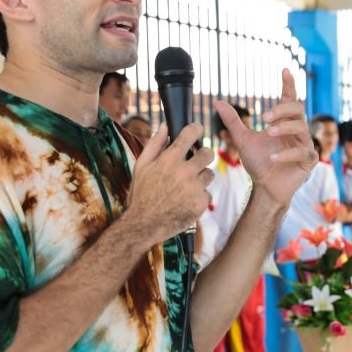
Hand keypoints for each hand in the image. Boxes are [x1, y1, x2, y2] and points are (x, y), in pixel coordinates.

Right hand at [127, 123, 214, 242]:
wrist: (144, 224)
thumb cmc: (141, 194)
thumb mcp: (141, 166)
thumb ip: (154, 145)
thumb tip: (165, 126)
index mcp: (169, 159)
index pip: (190, 134)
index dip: (196, 129)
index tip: (198, 130)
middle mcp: (184, 171)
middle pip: (208, 153)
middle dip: (203, 156)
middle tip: (195, 163)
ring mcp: (195, 187)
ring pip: (210, 174)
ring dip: (201, 178)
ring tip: (185, 187)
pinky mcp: (201, 203)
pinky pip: (208, 193)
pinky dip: (199, 197)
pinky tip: (186, 201)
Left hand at [215, 69, 316, 209]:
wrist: (264, 187)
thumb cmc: (258, 162)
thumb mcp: (243, 140)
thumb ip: (233, 122)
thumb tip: (218, 102)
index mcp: (283, 122)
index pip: (288, 99)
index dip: (288, 84)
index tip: (284, 70)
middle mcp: (296, 131)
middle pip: (298, 109)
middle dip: (283, 109)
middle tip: (265, 116)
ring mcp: (303, 145)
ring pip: (301, 128)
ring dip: (284, 128)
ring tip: (268, 132)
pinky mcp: (308, 161)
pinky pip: (302, 152)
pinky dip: (286, 154)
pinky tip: (272, 157)